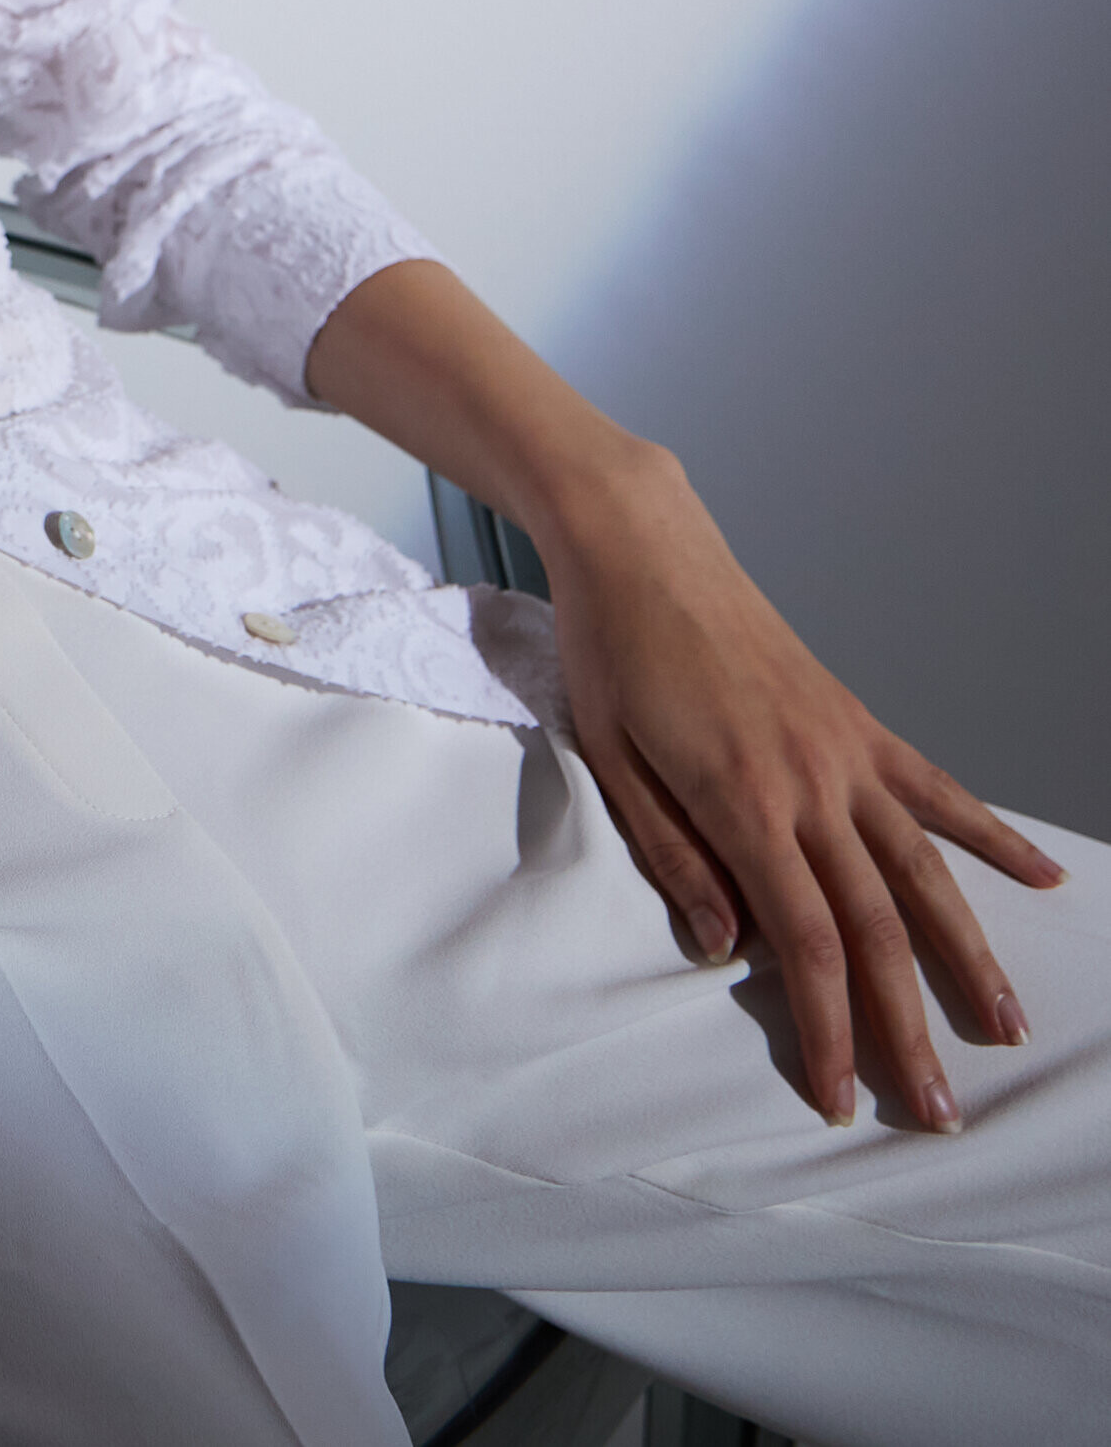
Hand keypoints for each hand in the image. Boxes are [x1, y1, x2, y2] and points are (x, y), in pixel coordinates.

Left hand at [544, 449, 1065, 1132]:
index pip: (804, 944)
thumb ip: (671, 855)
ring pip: (925, 869)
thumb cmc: (611, 648)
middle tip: (941, 1110)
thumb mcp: (612, 758)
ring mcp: (843, 749)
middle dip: (908, 1026)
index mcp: (742, 801)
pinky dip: (991, 833)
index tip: (846, 1100)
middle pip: (876, 926)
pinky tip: (1040, 877)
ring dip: (970, 953)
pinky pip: (935, 787)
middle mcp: (809, 782)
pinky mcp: (855, 720)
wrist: (640, 543)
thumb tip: (722, 948)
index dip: (832, 1029)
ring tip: (1008, 1025)